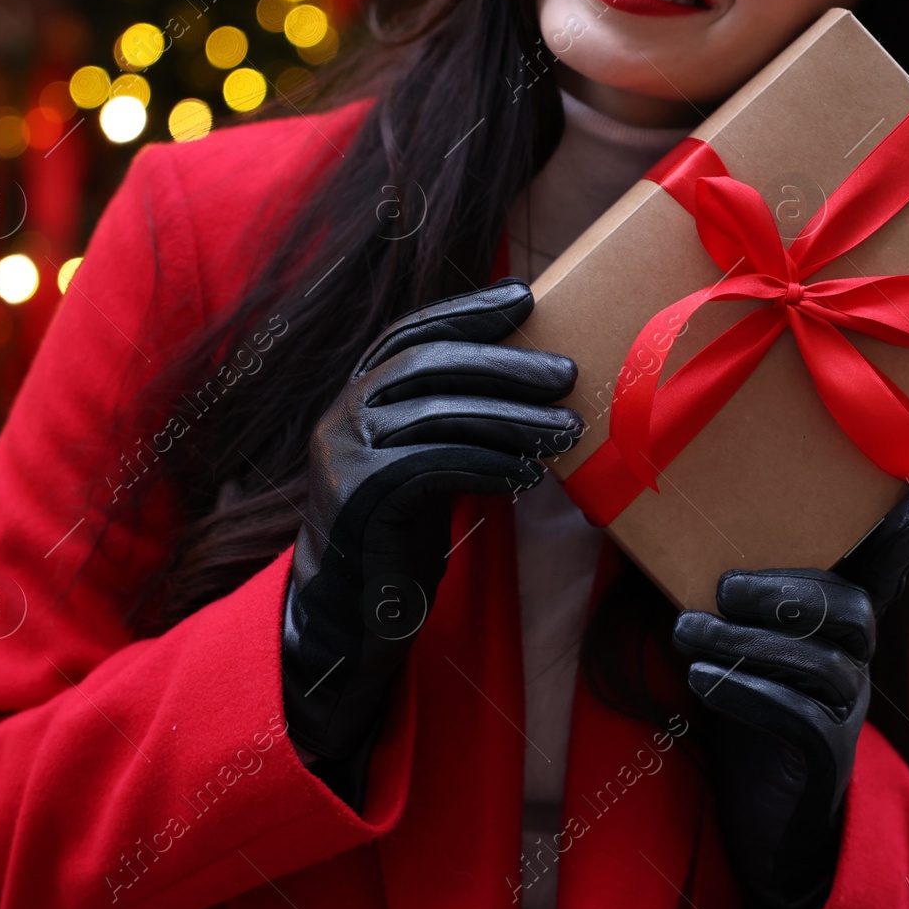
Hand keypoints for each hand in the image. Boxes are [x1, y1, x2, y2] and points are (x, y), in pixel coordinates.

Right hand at [282, 277, 583, 807]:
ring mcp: (343, 451)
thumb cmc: (401, 533)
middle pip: (429, 365)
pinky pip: (435, 464)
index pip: (412, 332)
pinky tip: (531, 475)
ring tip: (568, 429)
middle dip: (505, 363)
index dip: (468, 310)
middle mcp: (340, 413)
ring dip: (513, 418)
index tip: (524, 296)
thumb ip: (455, 418)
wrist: (349, 612)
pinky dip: (490, 465)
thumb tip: (535, 382)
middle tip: (566, 372)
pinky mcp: (358, 493)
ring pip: (439, 413)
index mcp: (356, 394)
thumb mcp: (426, 460)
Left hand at [671, 483, 908, 908]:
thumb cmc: (745, 723)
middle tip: (721, 588)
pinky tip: (703, 680)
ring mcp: (847, 713)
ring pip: (817, 663)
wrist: (764, 829)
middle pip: (848, 611)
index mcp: (836, 632)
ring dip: (745, 642)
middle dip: (784, 591)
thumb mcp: (736, 653)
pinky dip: (749, 693)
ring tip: (685, 633)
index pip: (875, 573)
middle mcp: (854, 665)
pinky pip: (803, 718)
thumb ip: (726, 606)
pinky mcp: (827, 759)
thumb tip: (668, 544)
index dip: (898, 535)